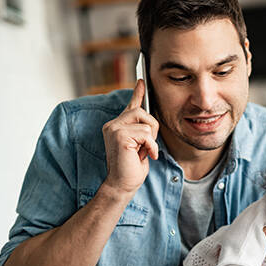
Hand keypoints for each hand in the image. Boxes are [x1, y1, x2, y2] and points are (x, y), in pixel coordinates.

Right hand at [101, 79, 159, 198]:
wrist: (122, 185)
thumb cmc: (132, 168)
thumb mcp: (141, 145)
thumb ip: (143, 131)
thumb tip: (150, 119)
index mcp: (117, 126)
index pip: (130, 106)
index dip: (137, 93)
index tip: (142, 81)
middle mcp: (113, 124)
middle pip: (142, 112)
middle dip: (152, 129)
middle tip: (148, 146)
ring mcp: (114, 129)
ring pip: (146, 122)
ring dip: (151, 140)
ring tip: (143, 152)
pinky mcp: (119, 135)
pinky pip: (146, 133)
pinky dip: (151, 146)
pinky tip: (145, 156)